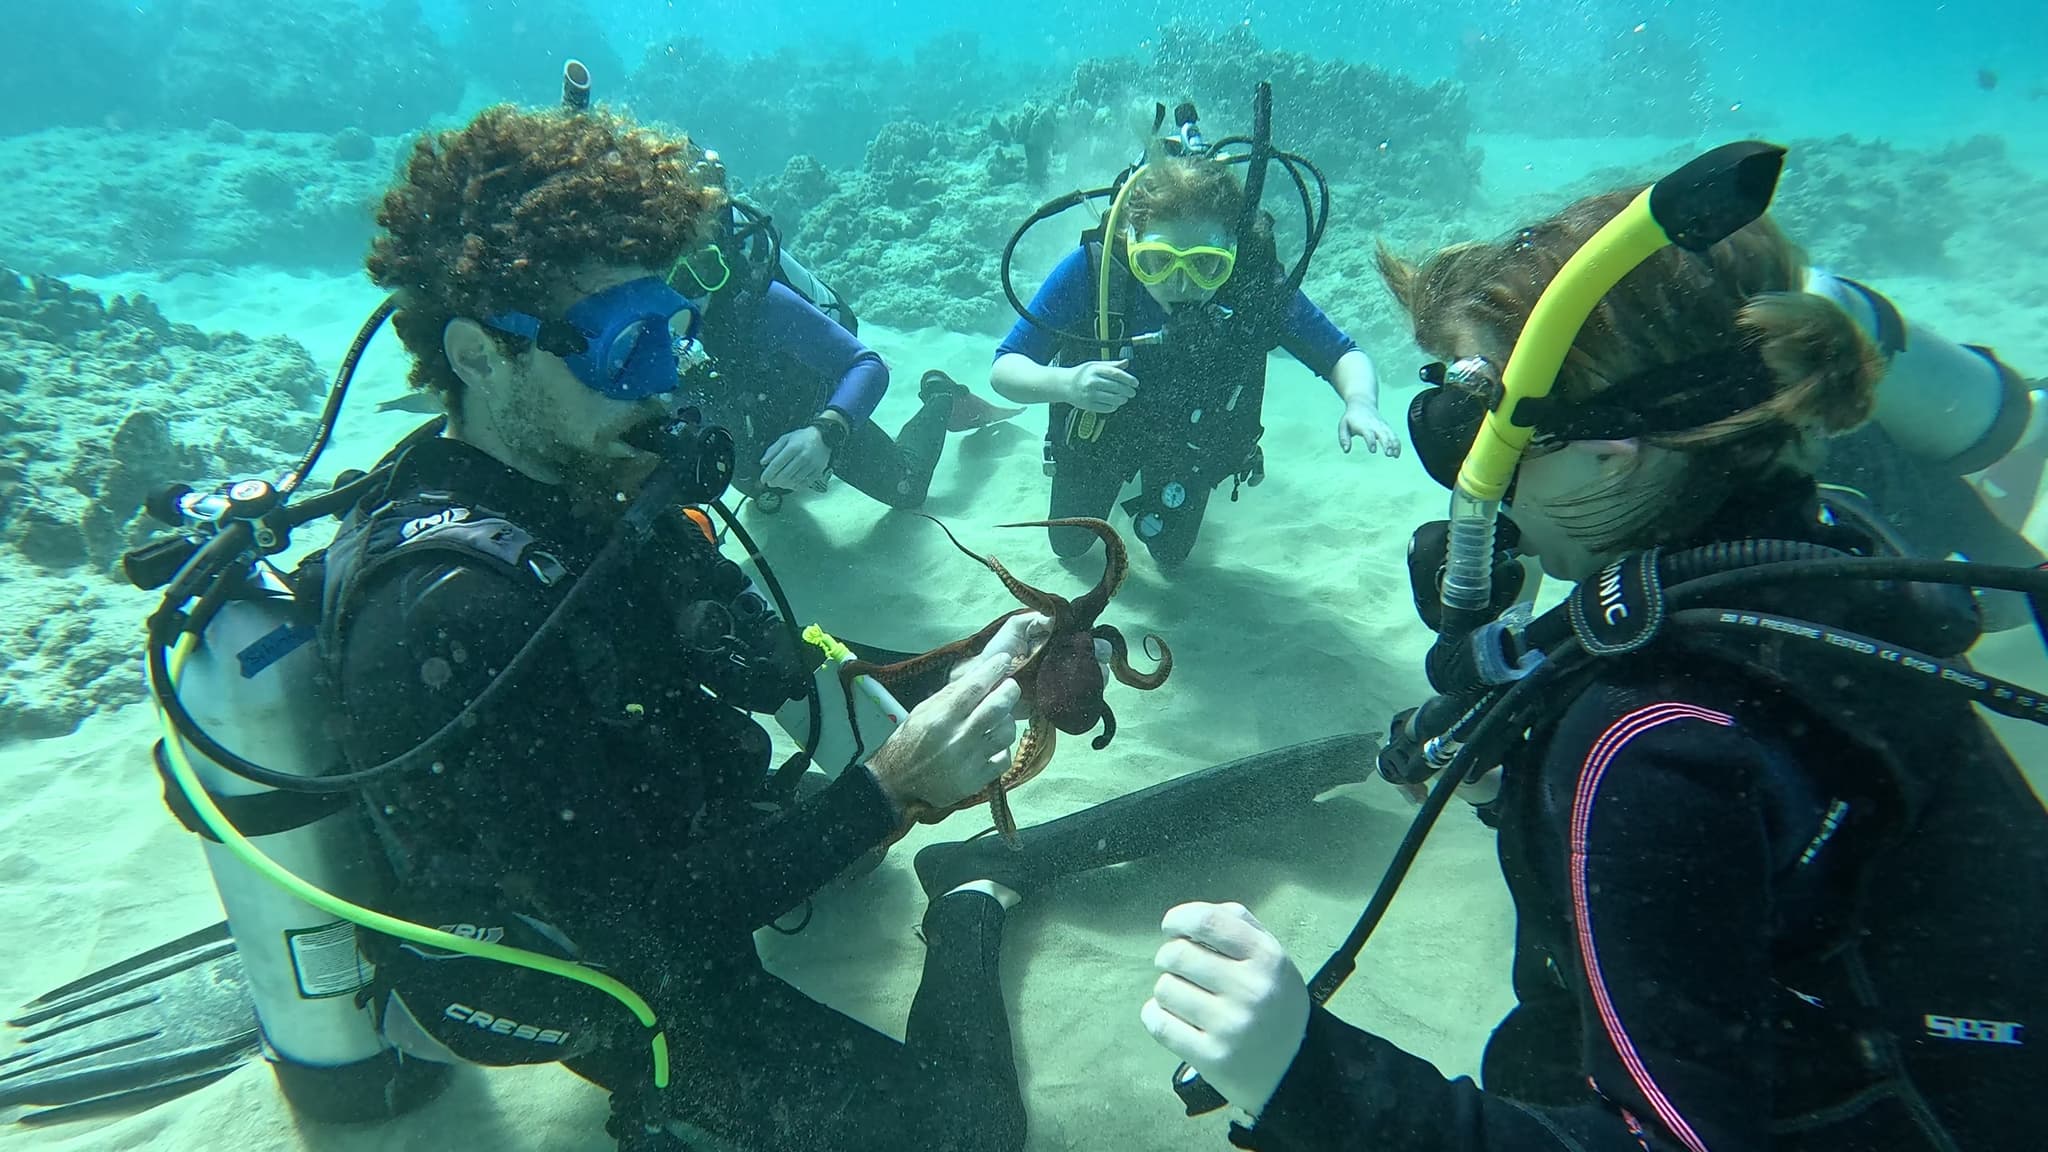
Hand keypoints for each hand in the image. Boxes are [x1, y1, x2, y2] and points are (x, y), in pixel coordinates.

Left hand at [760, 426, 831, 489]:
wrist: (823, 438)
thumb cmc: (802, 438)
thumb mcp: (785, 438)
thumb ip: (773, 450)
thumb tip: (763, 462)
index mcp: (793, 447)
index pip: (776, 464)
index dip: (768, 474)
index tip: (763, 479)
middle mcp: (803, 457)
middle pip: (784, 475)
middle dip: (774, 481)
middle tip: (770, 483)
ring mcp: (811, 465)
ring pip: (793, 481)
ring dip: (784, 485)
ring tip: (779, 483)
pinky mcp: (817, 471)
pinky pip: (804, 483)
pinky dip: (795, 486)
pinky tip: (791, 484)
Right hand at [866, 630, 1029, 812]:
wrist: (898, 782)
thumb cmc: (909, 741)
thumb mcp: (923, 710)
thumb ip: (951, 693)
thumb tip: (978, 671)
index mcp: (940, 717)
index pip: (974, 687)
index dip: (993, 671)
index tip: (1004, 661)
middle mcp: (957, 738)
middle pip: (997, 707)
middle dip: (1010, 691)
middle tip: (1010, 686)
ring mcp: (969, 761)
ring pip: (1006, 733)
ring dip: (1007, 721)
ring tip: (1000, 718)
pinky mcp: (976, 780)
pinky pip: (1005, 759)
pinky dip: (1003, 749)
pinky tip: (994, 745)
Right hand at [1066, 360, 1139, 413]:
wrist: (1064, 385)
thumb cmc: (1081, 374)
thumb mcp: (1095, 365)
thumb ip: (1111, 365)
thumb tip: (1126, 362)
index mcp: (1095, 369)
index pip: (1116, 374)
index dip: (1128, 379)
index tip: (1135, 383)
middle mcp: (1092, 382)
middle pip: (1116, 387)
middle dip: (1127, 391)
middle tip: (1132, 392)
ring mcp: (1090, 394)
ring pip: (1112, 399)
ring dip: (1122, 399)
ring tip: (1125, 398)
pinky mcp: (1088, 405)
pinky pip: (1106, 407)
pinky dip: (1113, 406)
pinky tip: (1115, 403)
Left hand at [1142, 901, 1308, 1117]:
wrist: (1292, 1069)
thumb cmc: (1274, 1004)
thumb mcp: (1272, 958)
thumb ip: (1239, 925)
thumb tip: (1193, 917)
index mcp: (1267, 958)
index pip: (1208, 921)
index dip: (1179, 918)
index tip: (1171, 926)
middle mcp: (1251, 990)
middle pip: (1177, 954)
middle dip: (1168, 956)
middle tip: (1177, 967)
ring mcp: (1231, 1026)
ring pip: (1164, 989)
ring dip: (1166, 990)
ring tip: (1184, 998)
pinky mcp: (1212, 1057)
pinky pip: (1159, 1023)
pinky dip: (1155, 1016)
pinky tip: (1170, 1017)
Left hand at [1338, 400, 1401, 457]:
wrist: (1361, 403)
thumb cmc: (1350, 417)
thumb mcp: (1343, 425)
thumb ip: (1343, 438)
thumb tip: (1346, 450)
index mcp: (1364, 425)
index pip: (1369, 434)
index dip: (1371, 442)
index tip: (1373, 450)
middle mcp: (1375, 425)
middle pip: (1383, 434)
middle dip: (1387, 444)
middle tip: (1388, 454)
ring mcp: (1382, 425)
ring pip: (1391, 434)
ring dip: (1394, 444)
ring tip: (1395, 456)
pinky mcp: (1386, 427)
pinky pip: (1394, 435)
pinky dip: (1397, 443)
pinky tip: (1397, 454)